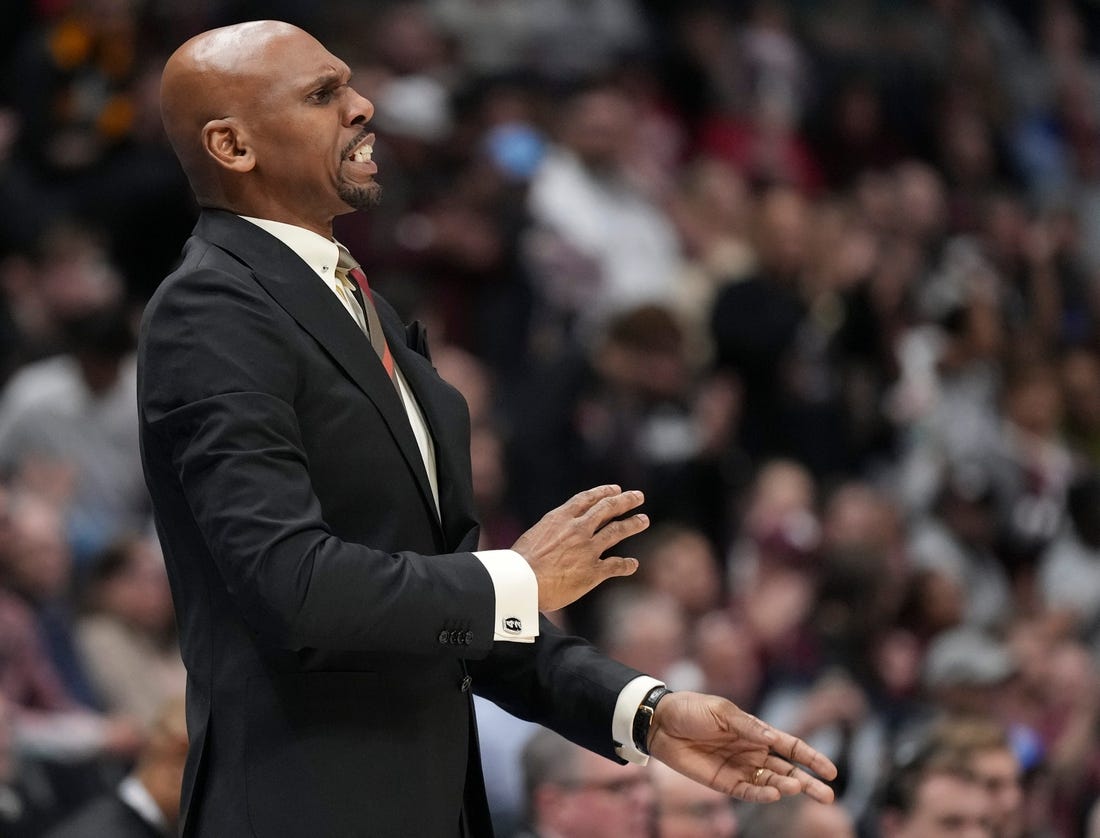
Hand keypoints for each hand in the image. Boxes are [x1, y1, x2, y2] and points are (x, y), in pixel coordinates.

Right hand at [512, 484, 647, 611]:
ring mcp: (587, 549)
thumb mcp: (534, 536)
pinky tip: (633, 564)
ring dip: (632, 524)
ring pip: (617, 531)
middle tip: (638, 497)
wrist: (522, 582)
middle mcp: (578, 529)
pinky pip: (615, 565)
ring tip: (643, 520)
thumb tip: (556, 536)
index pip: (586, 499)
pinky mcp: (593, 571)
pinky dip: (626, 565)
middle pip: (607, 509)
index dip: (603, 492)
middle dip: (625, 501)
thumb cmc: (520, 562)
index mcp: (560, 518)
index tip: (616, 489)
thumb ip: (551, 532)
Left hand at [649, 691, 837, 804]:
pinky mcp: (724, 783)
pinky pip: (747, 792)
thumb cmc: (691, 709)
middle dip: (808, 782)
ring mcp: (740, 769)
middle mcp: (753, 752)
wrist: (661, 722)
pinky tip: (773, 795)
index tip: (831, 771)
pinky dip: (761, 795)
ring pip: (771, 783)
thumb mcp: (721, 712)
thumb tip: (774, 738)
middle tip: (828, 795)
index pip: (791, 747)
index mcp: (756, 732)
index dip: (811, 758)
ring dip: (785, 787)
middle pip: (787, 770)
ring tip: (796, 788)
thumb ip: (748, 726)